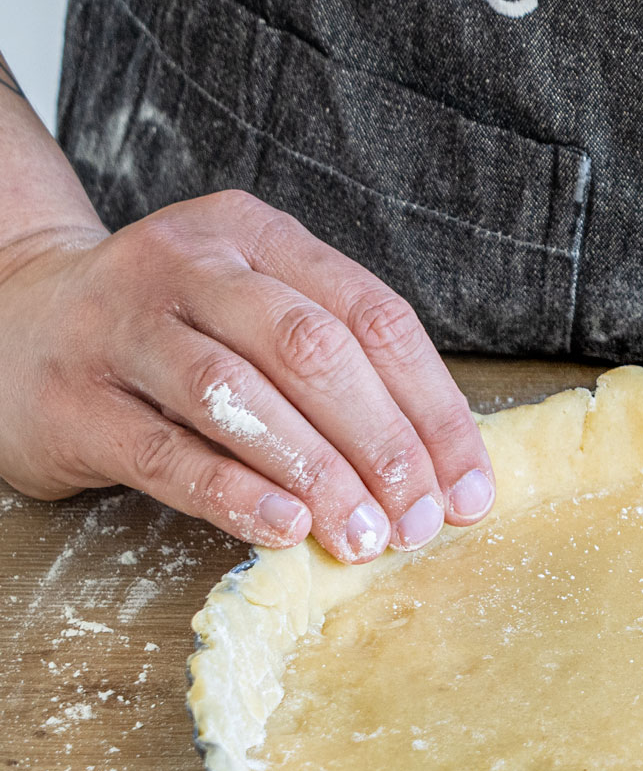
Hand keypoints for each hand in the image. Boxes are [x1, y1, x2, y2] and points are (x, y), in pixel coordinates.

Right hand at [0, 190, 494, 561]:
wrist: (12, 322)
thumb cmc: (172, 333)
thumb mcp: (256, 311)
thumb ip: (341, 368)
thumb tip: (442, 470)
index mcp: (256, 234)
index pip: (374, 317)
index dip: (433, 409)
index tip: (469, 488)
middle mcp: (188, 265)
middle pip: (312, 350)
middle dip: (383, 445)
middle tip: (421, 521)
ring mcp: (121, 327)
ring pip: (240, 397)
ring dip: (318, 474)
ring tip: (366, 536)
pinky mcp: (74, 401)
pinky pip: (166, 453)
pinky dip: (236, 495)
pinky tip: (287, 529)